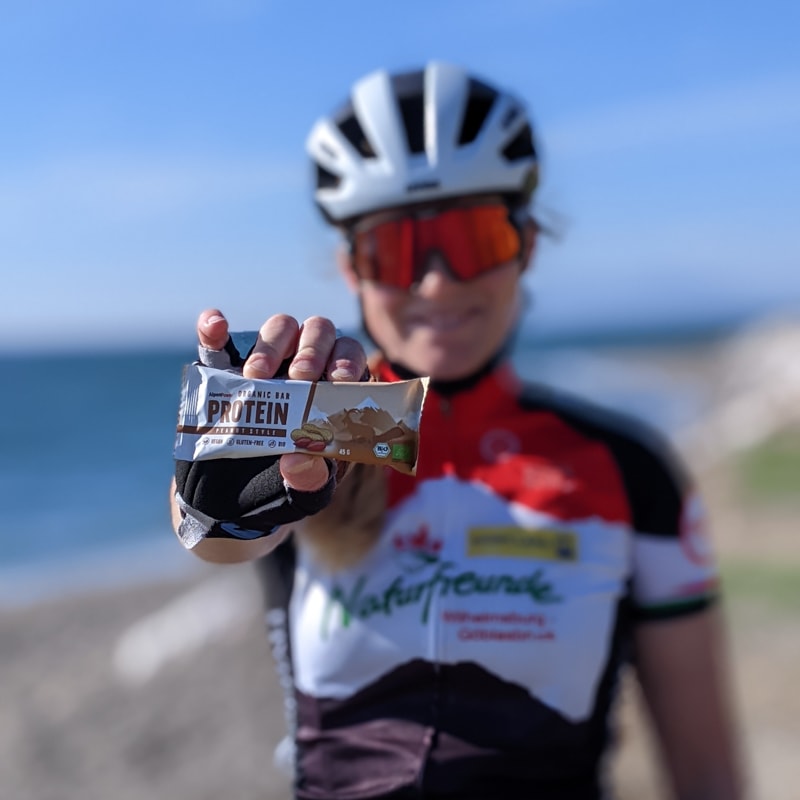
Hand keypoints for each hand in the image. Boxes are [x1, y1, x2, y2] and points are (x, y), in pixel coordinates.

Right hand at [196, 308, 366, 492]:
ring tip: (255, 376)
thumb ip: (309, 479)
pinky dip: (213, 328)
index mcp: (333, 391)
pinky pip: (218, 340)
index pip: (350, 357)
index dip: (347, 360)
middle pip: (318, 332)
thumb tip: (300, 459)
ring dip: (271, 344)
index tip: (337, 378)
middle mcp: (305, 367)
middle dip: (312, 349)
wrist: (229, 503)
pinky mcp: (224, 370)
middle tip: (299, 377)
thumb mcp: (302, 492)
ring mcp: (265, 364)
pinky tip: (215, 325)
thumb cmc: (281, 488)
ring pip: (280, 328)